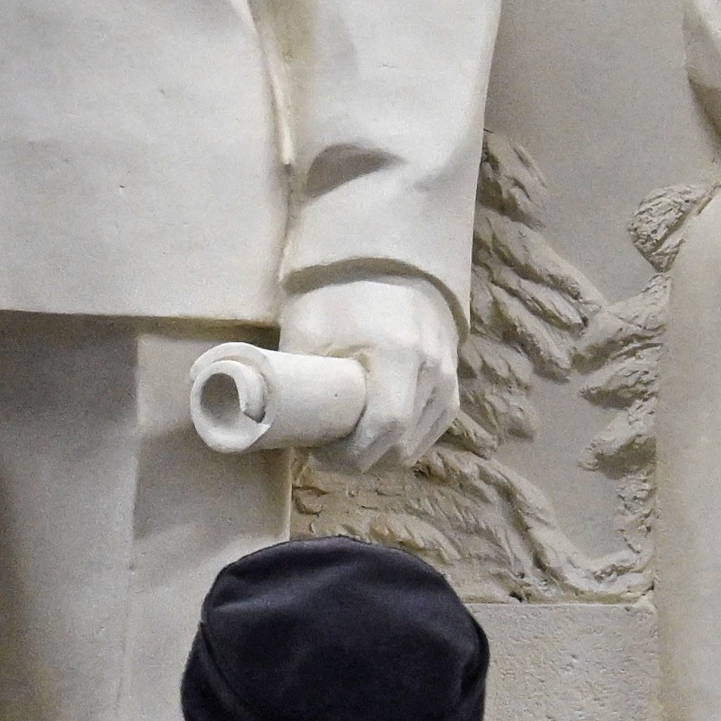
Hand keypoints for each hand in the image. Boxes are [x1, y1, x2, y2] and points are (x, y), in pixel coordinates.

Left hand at [281, 271, 461, 473]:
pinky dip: (404, 442)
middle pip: (403, 445)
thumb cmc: (339, 291)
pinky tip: (374, 439)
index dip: (351, 455)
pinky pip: (432, 427)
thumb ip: (298, 377)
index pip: (386, 427)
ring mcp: (448, 375)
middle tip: (325, 455)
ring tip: (347, 446)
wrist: (386, 259)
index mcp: (399, 353)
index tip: (318, 455)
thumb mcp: (309, 330)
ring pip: (419, 442)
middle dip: (362, 461)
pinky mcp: (452, 380)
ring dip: (382, 456)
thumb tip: (268, 420)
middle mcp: (433, 368)